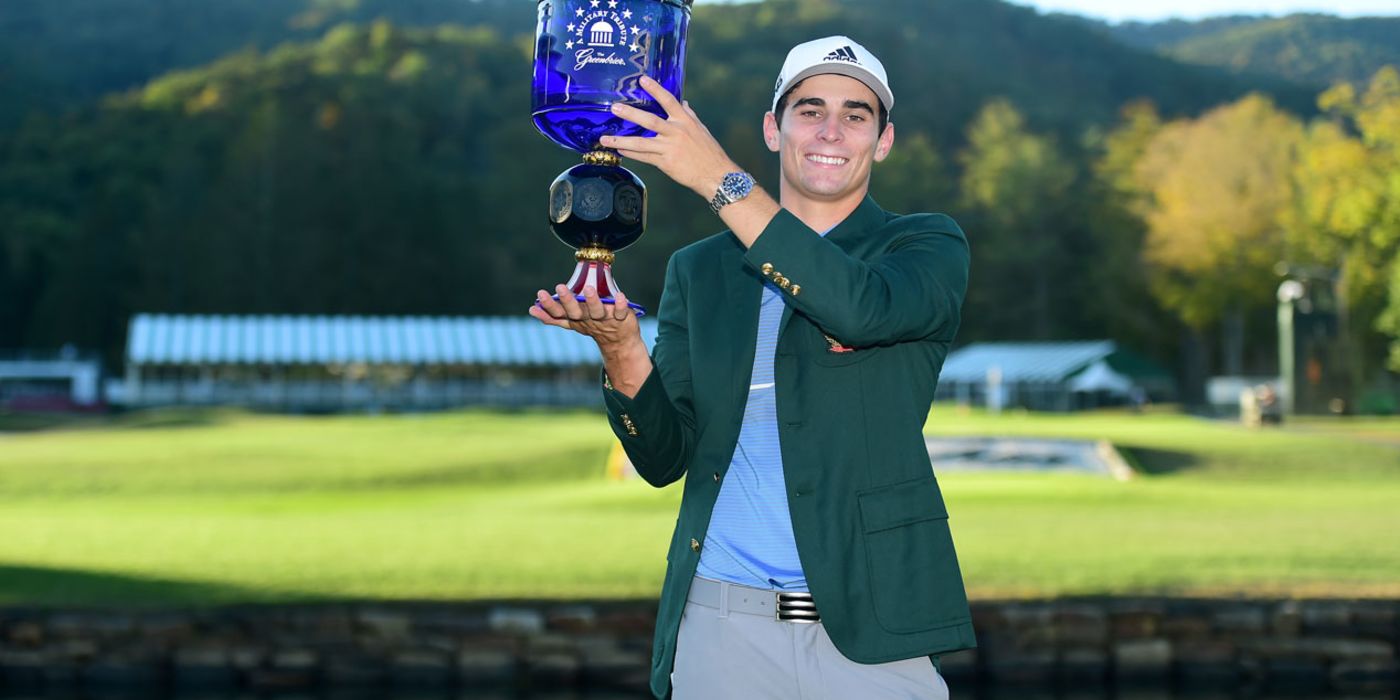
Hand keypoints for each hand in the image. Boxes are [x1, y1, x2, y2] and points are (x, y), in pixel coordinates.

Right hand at [528, 284, 645, 359]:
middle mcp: (588, 319)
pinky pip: (620, 312)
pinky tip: (620, 296)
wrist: (619, 341)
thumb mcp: (572, 321)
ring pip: (597, 311)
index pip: (559, 313)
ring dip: (592, 301)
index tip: (539, 294)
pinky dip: (620, 305)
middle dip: (567, 301)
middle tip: (559, 288)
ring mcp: (604, 319)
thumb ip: (553, 316)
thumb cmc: (593, 325)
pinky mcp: (621, 318)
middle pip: (576, 312)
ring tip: (588, 289)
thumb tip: (532, 309)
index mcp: (575, 318)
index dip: (549, 306)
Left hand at [601, 76, 737, 199]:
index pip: (668, 100)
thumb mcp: (701, 129)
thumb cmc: (710, 152)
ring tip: (605, 138)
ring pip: (641, 142)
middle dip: (630, 113)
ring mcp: (670, 147)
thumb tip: (684, 103)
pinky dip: (631, 154)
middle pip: (649, 120)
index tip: (642, 80)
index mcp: (685, 120)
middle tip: (614, 108)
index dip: (655, 89)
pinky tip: (620, 151)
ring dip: (621, 140)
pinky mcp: (666, 162)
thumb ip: (689, 115)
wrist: (716, 175)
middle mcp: (676, 131)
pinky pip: (644, 157)